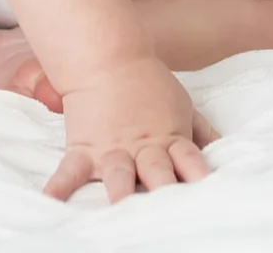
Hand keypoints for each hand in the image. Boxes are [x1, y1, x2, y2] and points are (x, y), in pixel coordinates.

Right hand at [45, 55, 219, 202]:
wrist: (109, 59)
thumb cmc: (150, 86)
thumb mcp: (183, 105)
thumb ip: (201, 132)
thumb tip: (222, 151)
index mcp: (170, 138)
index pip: (189, 160)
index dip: (198, 176)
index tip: (207, 193)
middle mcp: (143, 148)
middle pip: (158, 173)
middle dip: (164, 191)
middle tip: (169, 211)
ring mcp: (112, 150)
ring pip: (119, 176)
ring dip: (121, 194)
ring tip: (121, 213)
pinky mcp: (84, 149)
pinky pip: (69, 173)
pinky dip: (58, 189)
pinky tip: (50, 203)